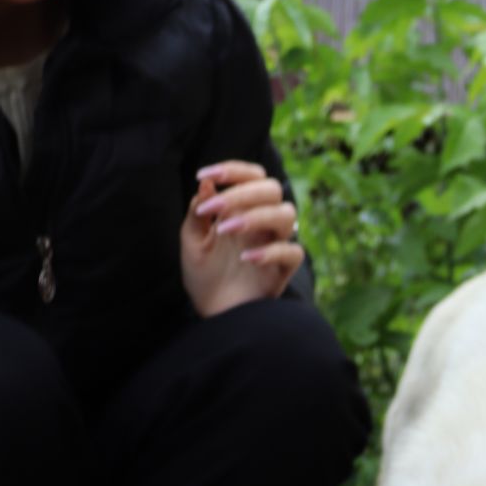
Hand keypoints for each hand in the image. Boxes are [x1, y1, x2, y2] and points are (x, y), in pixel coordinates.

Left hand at [181, 161, 303, 317]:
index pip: (251, 176)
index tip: (205, 175)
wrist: (212, 315)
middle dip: (241, 192)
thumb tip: (206, 183)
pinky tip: (247, 259)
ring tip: (225, 230)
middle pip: (271, 188)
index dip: (233, 170)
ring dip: (255, 216)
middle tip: (213, 209)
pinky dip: (271, 251)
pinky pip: (292, 252)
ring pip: (286, 214)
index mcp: (242, 210)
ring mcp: (275, 244)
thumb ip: (199, 213)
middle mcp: (262, 223)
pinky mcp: (283, 270)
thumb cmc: (204, 276)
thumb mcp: (193, 242)